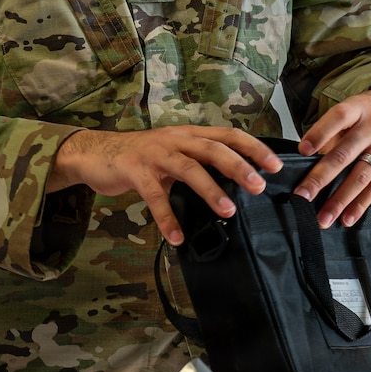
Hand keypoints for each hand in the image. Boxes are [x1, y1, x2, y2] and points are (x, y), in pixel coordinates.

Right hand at [47, 126, 282, 245]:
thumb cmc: (141, 157)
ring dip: (210, 190)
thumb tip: (234, 183)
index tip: (275, 166)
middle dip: (239, 167)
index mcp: (189, 134)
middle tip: (259, 187)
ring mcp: (155, 153)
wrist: (95, 153)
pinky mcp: (135, 170)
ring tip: (228, 211)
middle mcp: (175, 138)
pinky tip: (177, 238)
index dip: (253, 148)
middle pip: (213, 148)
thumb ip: (199, 163)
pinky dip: (167, 218)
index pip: (228, 135)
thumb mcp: (174, 153)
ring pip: (189, 168)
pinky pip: (155, 196)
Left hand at [293, 86, 370, 227]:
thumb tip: (311, 161)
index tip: (302, 151)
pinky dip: (361, 204)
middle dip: (321, 178)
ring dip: (340, 199)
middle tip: (303, 196)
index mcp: (358, 108)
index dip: (320, 134)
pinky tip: (347, 217)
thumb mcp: (354, 108)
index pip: (337, 118)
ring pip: (361, 176)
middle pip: (344, 154)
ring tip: (324, 218)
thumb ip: (335, 131)